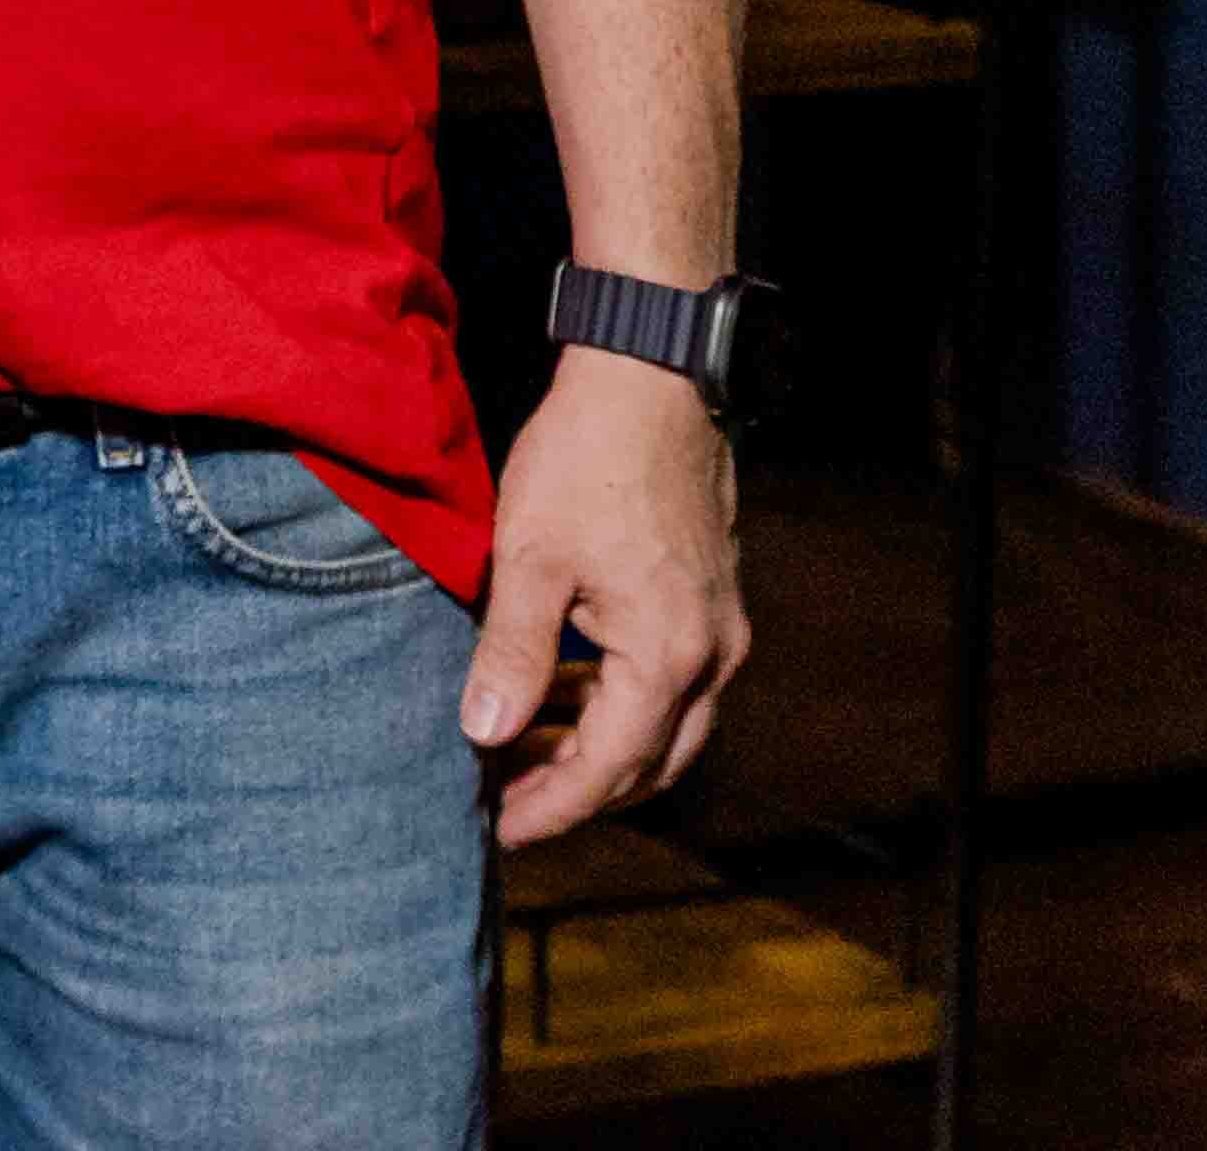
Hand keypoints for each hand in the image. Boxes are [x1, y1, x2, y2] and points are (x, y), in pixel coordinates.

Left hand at [465, 349, 746, 843]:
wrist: (650, 376)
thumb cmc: (586, 458)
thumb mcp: (531, 557)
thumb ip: (512, 653)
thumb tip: (483, 733)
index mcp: (667, 655)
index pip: (608, 767)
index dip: (553, 806)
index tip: (500, 831)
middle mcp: (712, 655)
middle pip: (649, 763)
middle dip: (579, 793)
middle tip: (508, 804)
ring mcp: (722, 628)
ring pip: (666, 727)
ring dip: (599, 749)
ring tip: (522, 753)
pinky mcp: (713, 599)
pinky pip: (672, 683)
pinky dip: (619, 704)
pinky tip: (562, 692)